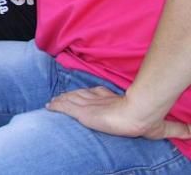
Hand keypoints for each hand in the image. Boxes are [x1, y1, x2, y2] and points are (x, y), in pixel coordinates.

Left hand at [47, 86, 190, 140]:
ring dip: (61, 101)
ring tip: (51, 103)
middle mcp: (99, 100)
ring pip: (71, 100)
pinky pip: (65, 107)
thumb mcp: (162, 127)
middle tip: (60, 99)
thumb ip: (177, 130)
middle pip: (81, 96)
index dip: (91, 96)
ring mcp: (90, 105)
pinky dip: (56, 106)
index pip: (99, 96)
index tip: (87, 97)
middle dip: (72, 98)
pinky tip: (48, 106)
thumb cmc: (147, 119)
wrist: (137, 113)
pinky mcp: (82, 111)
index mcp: (115, 101)